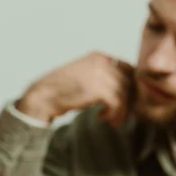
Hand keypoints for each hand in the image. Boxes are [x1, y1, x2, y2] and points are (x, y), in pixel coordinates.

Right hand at [16, 51, 134, 124]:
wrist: (43, 96)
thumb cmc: (64, 89)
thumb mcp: (86, 75)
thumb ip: (104, 77)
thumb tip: (126, 88)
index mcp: (100, 56)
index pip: (129, 68)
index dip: (132, 86)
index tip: (127, 100)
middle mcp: (102, 61)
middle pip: (130, 81)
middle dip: (130, 100)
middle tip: (123, 113)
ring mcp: (100, 73)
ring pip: (126, 93)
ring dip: (122, 110)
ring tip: (112, 119)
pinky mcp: (97, 89)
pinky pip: (118, 103)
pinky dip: (114, 113)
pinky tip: (102, 117)